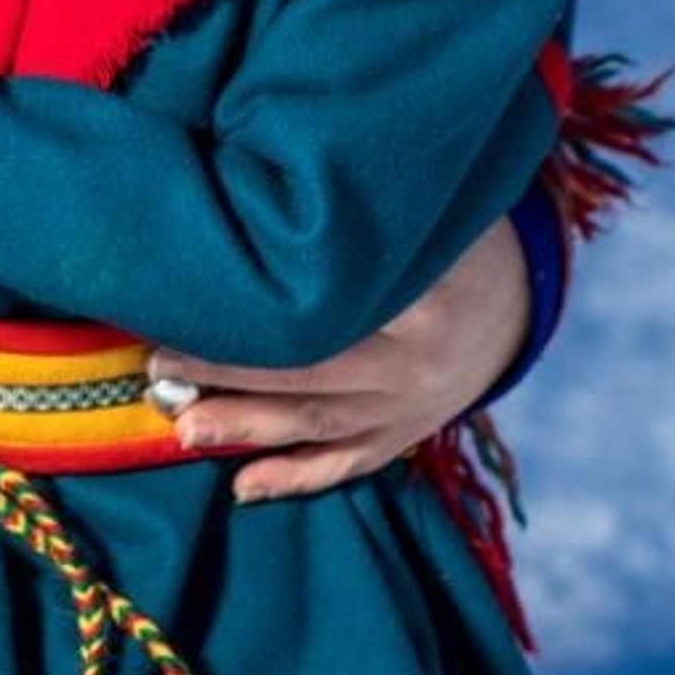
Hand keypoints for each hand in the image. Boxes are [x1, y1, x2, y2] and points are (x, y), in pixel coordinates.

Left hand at [150, 218, 529, 501]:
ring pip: (321, 426)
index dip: (250, 318)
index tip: (183, 311)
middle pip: (311, 375)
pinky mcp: (410, 432)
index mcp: (422, 299)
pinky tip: (244, 488)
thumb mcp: (415, 208)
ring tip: (184, 430)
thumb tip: (257, 186)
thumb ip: (352, 208)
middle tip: (160, 374)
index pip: (322, 317)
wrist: (514, 290)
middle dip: (229, 377)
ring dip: (249, 431)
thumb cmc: (440, 227)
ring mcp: (418, 408)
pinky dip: (297, 478)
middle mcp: (420, 364)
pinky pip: (350, 461)